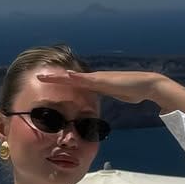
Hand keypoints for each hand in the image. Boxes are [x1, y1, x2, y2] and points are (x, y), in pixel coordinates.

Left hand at [36, 68, 163, 105]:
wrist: (146, 85)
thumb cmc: (133, 91)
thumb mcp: (115, 97)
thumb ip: (108, 99)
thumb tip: (104, 108)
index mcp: (96, 84)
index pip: (74, 84)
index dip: (61, 83)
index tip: (48, 84)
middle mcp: (94, 79)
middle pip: (70, 78)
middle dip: (54, 78)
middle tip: (38, 76)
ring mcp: (98, 78)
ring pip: (74, 77)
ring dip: (59, 77)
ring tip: (44, 76)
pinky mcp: (103, 80)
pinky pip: (86, 80)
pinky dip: (74, 78)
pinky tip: (65, 76)